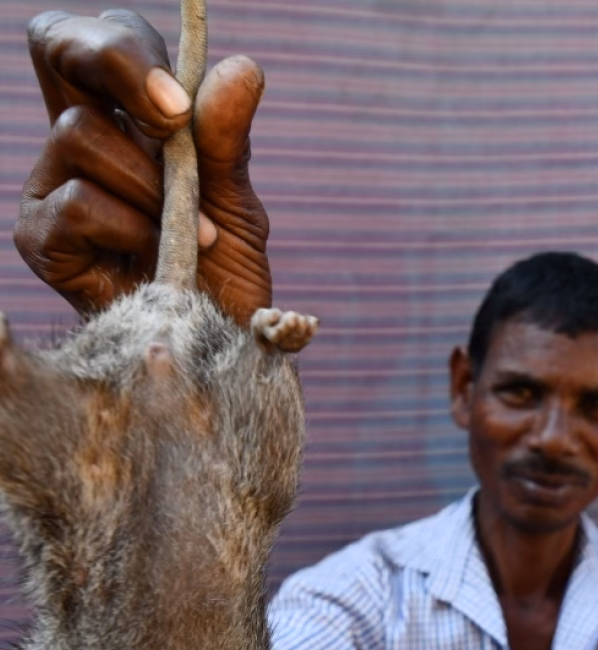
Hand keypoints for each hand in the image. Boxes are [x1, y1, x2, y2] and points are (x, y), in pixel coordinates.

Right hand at [14, 9, 271, 322]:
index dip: (129, 44)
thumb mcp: (237, 203)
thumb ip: (228, 140)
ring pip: (81, 134)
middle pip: (53, 42)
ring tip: (188, 235)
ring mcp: (50, 186)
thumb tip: (242, 68)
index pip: (100, 37)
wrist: (218, 350)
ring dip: (150, 186)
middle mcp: (76, 142)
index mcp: (122, 119)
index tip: (181, 101)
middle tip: (173, 123)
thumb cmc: (223, 277)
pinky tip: (157, 261)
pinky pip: (77, 202)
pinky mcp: (41, 240)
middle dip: (117, 66)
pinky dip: (132, 230)